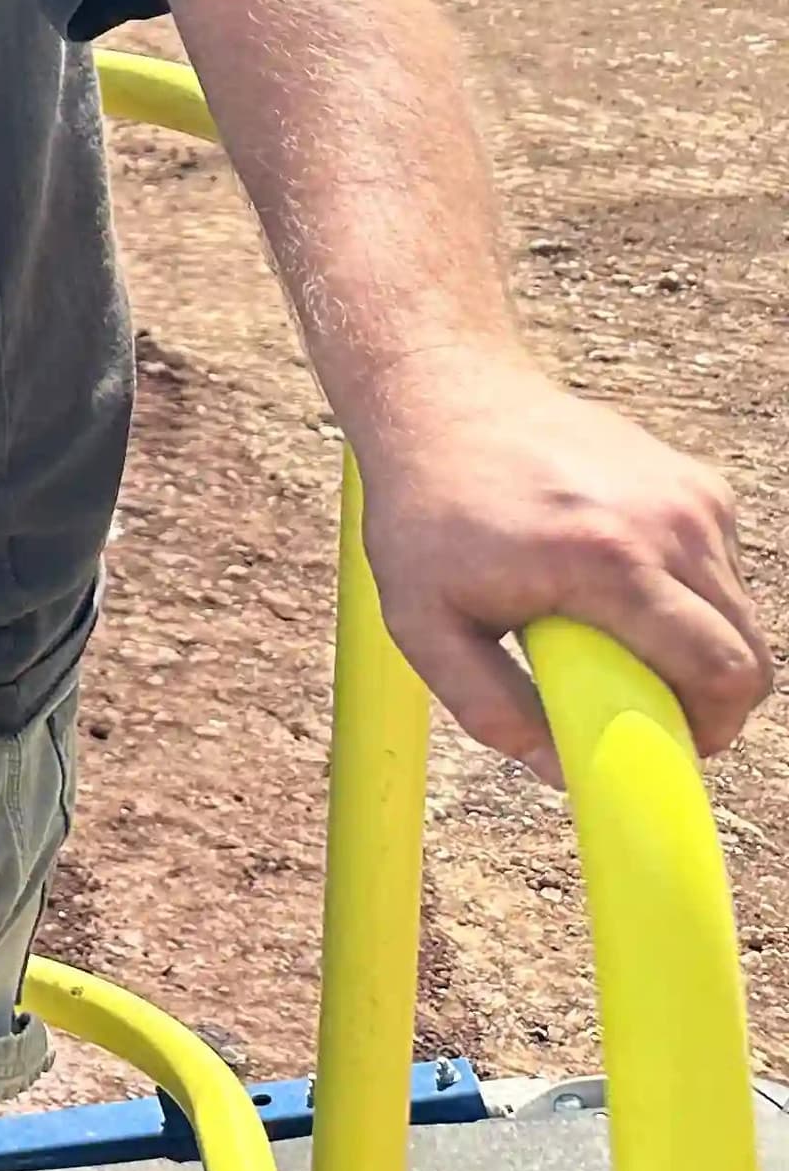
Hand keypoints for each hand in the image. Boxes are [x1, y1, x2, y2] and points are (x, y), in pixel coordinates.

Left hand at [351, 349, 769, 772]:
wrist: (443, 400)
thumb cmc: (426, 515)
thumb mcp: (422, 621)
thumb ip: (487, 706)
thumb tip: (562, 770)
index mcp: (609, 562)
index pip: (719, 674)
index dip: (709, 730)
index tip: (669, 748)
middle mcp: (668, 523)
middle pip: (746, 655)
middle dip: (707, 702)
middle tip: (640, 707)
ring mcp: (691, 497)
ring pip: (738, 615)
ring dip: (695, 647)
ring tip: (611, 636)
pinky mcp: (698, 483)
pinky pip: (721, 571)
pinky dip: (688, 598)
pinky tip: (616, 581)